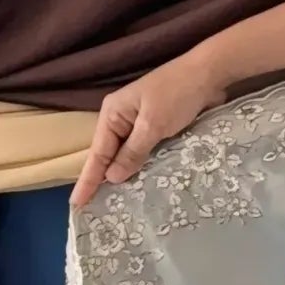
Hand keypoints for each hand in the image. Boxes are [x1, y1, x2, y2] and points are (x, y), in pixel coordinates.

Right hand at [70, 52, 226, 207]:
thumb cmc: (177, 94)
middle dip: (100, 180)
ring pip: (126, 155)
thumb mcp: (153, 125)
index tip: (76, 203)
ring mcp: (139, 123)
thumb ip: (133, 152)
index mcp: (113, 114)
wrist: (208, 75)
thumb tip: (113, 177)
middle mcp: (121, 119)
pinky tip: (138, 183)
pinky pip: (143, 152)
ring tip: (110, 203)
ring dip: (122, 175)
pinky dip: (140, 167)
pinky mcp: (157, 127)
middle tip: (90, 208)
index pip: (98, 153)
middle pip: (108, 155)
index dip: (88, 180)